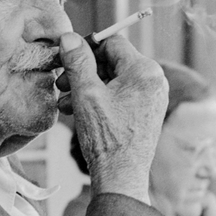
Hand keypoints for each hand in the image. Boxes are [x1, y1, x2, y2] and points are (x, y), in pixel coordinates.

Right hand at [58, 32, 166, 206]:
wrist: (121, 177)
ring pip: (114, 81)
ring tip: (65, 102)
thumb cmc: (107, 138)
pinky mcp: (146, 112)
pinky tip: (78, 111)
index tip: (67, 60)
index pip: (112, 43)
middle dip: (84, 72)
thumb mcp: (86, 94)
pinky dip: (100, 100)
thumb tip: (69, 37)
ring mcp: (152, 98)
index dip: (86, 49)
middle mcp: (154, 81)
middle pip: (113, 62)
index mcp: (145, 71)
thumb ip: (78, 62)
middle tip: (61, 84)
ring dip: (87, 88)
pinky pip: (121, 96)